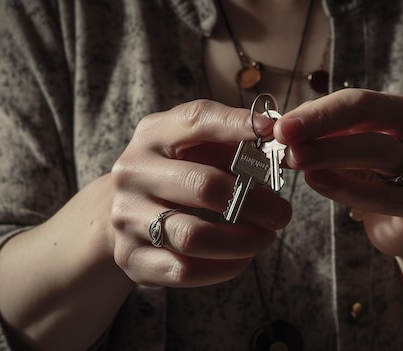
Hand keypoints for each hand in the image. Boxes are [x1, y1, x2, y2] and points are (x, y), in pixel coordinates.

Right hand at [97, 100, 291, 286]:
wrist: (120, 209)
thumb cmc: (174, 172)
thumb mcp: (191, 145)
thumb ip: (229, 140)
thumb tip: (277, 143)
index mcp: (153, 135)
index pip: (196, 120)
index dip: (236, 124)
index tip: (272, 131)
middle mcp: (133, 172)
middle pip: (204, 186)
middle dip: (255, 203)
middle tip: (281, 213)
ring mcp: (126, 216)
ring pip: (193, 236)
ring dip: (242, 241)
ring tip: (265, 237)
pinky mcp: (130, 257)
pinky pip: (184, 270)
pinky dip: (223, 267)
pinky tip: (241, 258)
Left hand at [273, 89, 402, 262]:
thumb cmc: (373, 180)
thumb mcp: (348, 150)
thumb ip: (319, 135)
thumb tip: (279, 128)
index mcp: (399, 110)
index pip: (355, 100)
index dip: (316, 111)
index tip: (281, 125)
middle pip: (368, 114)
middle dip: (320, 123)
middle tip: (282, 136)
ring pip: (378, 152)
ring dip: (330, 153)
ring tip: (294, 158)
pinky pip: (382, 196)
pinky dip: (345, 188)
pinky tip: (316, 181)